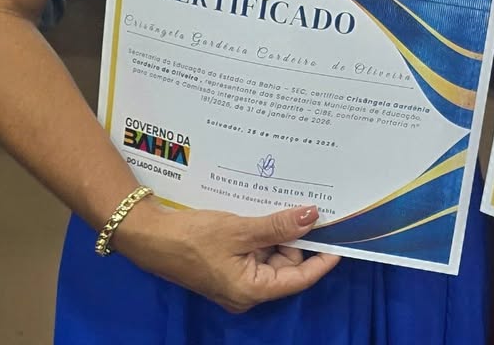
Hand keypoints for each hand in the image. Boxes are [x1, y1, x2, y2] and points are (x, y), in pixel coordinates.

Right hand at [115, 198, 339, 312]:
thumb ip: (278, 226)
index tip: (342, 239)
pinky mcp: (229, 263)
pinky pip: (257, 247)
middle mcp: (248, 289)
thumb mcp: (241, 229)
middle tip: (305, 203)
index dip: (323, 259)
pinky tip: (262, 209)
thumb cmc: (193, 237)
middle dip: (294, 236)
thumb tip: (313, 217)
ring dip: (277, 230)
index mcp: (252, 291)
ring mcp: (238, 277)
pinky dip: (263, 230)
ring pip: (273, 252)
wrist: (151, 235)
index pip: (299, 278)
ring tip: (278, 202)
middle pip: (287, 263)